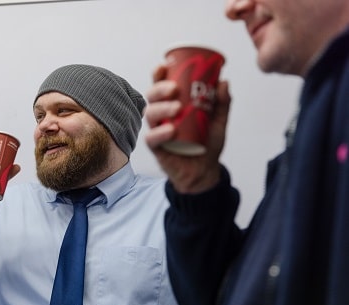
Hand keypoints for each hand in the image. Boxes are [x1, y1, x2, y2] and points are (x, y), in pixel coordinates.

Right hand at [144, 65, 230, 192]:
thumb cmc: (207, 143)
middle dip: (159, 89)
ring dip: (161, 108)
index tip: (164, 65)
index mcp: (171, 104)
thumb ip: (222, 103)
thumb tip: (224, 82)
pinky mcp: (157, 148)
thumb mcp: (218, 121)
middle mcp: (161, 115)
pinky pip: (151, 138)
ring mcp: (157, 131)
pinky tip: (171, 130)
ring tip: (176, 108)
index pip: (160, 86)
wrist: (205, 170)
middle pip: (152, 97)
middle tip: (174, 88)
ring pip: (149, 114)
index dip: (158, 74)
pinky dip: (160, 133)